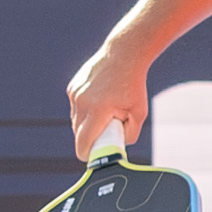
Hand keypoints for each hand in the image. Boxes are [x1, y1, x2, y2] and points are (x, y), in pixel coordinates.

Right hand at [65, 44, 148, 159]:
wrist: (123, 54)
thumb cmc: (134, 84)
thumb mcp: (139, 113)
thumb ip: (130, 134)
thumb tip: (118, 146)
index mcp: (98, 110)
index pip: (83, 142)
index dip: (87, 154)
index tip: (93, 157)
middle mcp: (82, 103)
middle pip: (78, 134)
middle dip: (89, 139)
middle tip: (104, 135)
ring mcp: (75, 94)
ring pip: (75, 121)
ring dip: (85, 125)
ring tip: (103, 116)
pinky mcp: (72, 88)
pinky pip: (75, 108)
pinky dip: (84, 111)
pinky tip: (98, 102)